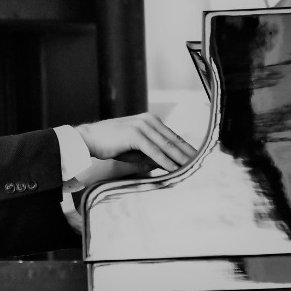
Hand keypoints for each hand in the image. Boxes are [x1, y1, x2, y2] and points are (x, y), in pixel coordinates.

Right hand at [73, 113, 196, 171]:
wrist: (88, 139)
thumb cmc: (110, 145)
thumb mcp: (136, 150)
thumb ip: (152, 155)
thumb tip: (169, 165)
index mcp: (150, 121)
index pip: (173, 137)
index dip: (186, 149)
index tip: (198, 160)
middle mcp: (148, 120)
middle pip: (173, 140)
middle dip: (188, 154)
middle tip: (202, 166)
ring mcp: (142, 126)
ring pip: (166, 145)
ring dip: (180, 159)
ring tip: (192, 169)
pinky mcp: (135, 134)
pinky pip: (154, 150)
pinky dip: (165, 161)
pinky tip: (174, 169)